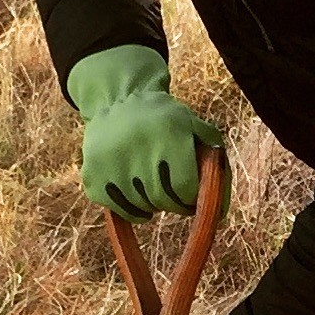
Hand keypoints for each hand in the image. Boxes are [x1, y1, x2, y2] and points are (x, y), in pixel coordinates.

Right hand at [68, 45, 222, 221]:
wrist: (119, 102)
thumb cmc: (167, 121)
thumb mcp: (194, 127)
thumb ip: (215, 162)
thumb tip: (220, 210)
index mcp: (168, 133)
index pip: (184, 188)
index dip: (193, 197)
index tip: (193, 194)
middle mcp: (137, 146)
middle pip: (165, 201)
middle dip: (175, 201)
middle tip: (175, 191)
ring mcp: (111, 163)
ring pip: (144, 208)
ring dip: (155, 203)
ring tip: (153, 180)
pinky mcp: (93, 178)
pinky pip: (123, 212)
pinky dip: (135, 210)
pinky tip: (137, 190)